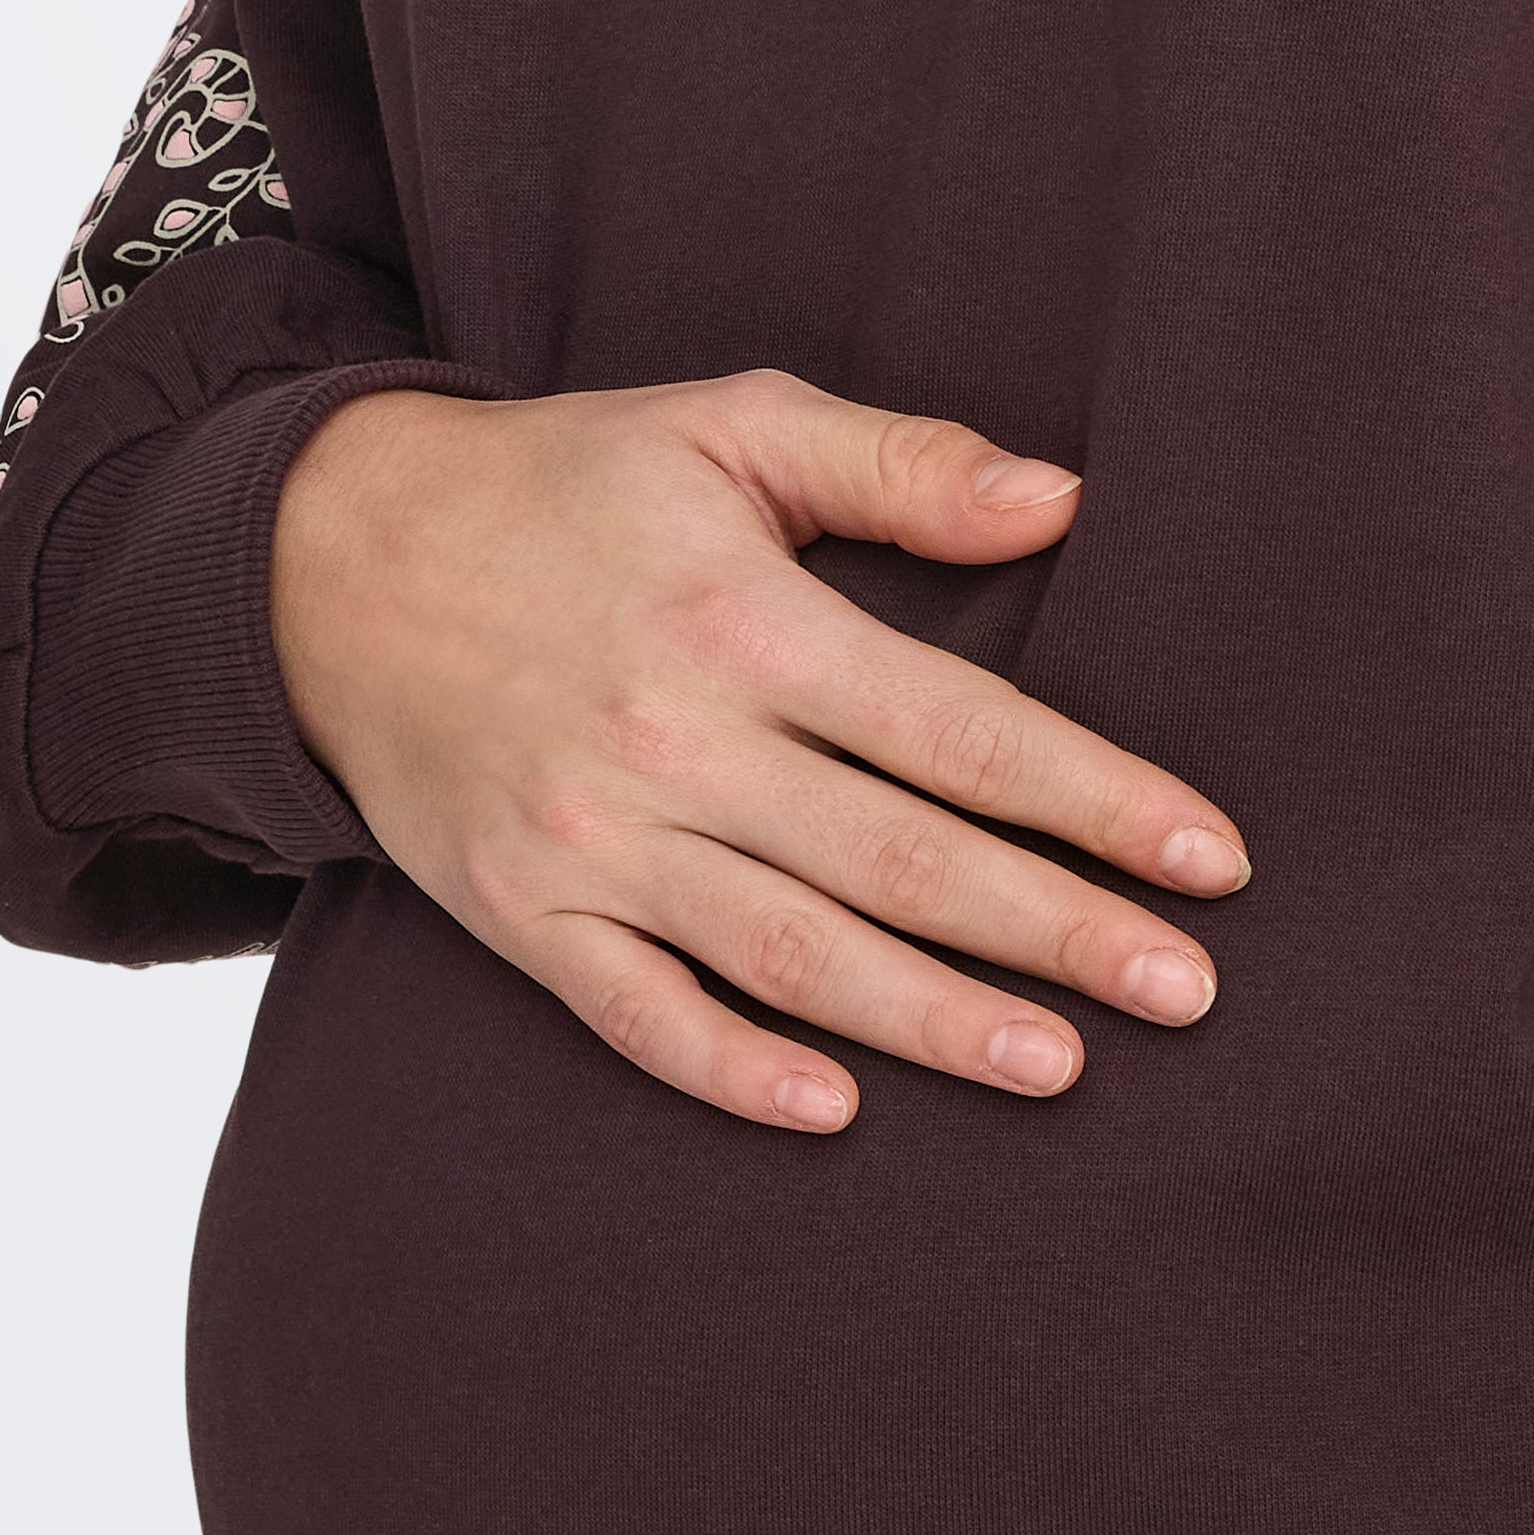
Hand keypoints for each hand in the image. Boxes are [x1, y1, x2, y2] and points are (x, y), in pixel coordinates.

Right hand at [269, 369, 1249, 1134]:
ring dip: (933, 1022)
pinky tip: (836, 1109)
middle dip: (1056, 931)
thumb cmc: (563, 482)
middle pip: (902, 861)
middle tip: (1187, 992)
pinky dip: (731, 1069)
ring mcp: (592, 843)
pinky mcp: (519, 914)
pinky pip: (637, 1015)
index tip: (1209, 858)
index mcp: (745, 618)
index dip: (1095, 799)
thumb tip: (1062, 501)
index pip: (960, 731)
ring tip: (1061, 1065)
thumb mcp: (728, 425)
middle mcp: (676, 743)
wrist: (323, 561)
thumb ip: (899, 464)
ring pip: (793, 955)